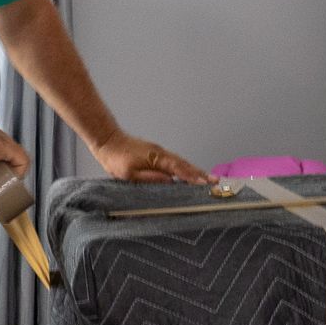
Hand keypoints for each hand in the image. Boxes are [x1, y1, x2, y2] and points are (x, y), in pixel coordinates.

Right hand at [0, 123, 31, 194]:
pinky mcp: (5, 146)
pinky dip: (20, 173)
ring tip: (8, 185)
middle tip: (3, 184)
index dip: (0, 170)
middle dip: (8, 173)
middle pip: (9, 157)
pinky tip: (12, 181)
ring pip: (17, 158)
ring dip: (15, 173)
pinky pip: (22, 161)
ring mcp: (0, 141)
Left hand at [95, 132, 210, 184]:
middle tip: (216, 181)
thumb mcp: (129, 174)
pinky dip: (186, 169)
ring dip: (196, 171)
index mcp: (156, 158)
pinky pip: (176, 163)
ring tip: (209, 180)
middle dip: (200, 174)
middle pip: (185, 165)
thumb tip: (169, 181)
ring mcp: (161, 153)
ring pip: (182, 163)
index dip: (192, 176)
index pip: (178, 169)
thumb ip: (150, 178)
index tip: (204, 183)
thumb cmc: (117, 159)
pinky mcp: (158, 155)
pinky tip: (191, 175)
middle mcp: (161, 154)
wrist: (109, 142)